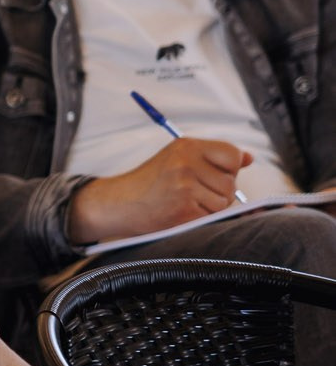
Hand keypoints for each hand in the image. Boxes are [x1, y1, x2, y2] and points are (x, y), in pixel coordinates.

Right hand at [66, 138, 251, 243]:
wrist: (117, 203)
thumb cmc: (150, 183)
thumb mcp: (178, 159)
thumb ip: (214, 158)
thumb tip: (249, 158)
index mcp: (187, 146)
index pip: (233, 155)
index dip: (228, 169)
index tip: (210, 175)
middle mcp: (186, 162)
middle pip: (231, 183)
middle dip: (218, 192)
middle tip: (191, 193)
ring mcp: (184, 186)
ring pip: (224, 202)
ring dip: (210, 208)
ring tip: (185, 203)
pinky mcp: (183, 209)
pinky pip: (211, 217)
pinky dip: (200, 219)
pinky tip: (180, 213)